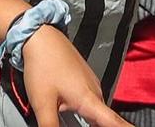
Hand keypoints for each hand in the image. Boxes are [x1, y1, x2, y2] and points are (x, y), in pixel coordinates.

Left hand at [20, 25, 134, 126]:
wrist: (41, 36)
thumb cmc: (43, 65)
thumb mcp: (42, 103)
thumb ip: (50, 126)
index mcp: (88, 99)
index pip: (113, 122)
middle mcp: (94, 91)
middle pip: (106, 118)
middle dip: (109, 126)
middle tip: (95, 126)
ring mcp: (90, 83)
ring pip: (97, 110)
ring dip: (96, 122)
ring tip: (86, 123)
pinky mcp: (83, 78)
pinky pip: (91, 100)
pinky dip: (89, 112)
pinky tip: (76, 115)